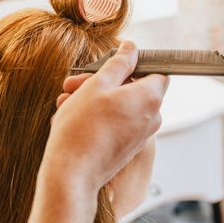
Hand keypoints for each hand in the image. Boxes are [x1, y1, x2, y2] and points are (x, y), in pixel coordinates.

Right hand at [42, 41, 169, 193]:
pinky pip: (116, 123)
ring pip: (119, 105)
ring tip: (67, 100)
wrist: (72, 174)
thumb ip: (118, 64)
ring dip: (94, 98)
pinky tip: (71, 115)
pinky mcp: (127, 148)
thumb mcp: (97, 86)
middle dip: (102, 81)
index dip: (133, 64)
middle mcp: (151, 118)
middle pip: (132, 88)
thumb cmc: (82, 128)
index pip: (156, 70)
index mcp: (150, 98)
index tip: (110, 63)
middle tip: (75, 83)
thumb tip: (131, 48)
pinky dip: (97, 116)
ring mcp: (140, 135)